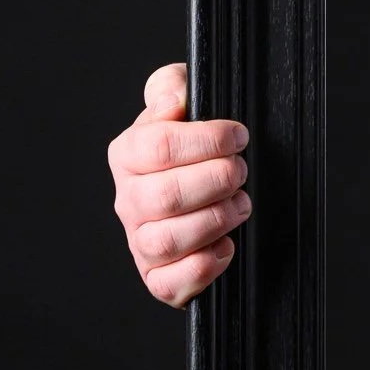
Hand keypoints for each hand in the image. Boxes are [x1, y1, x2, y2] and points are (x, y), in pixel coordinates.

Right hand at [108, 62, 249, 305]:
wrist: (206, 188)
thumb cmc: (194, 147)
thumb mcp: (186, 103)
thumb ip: (172, 86)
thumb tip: (172, 99)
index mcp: (128, 154)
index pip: (156, 146)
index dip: (206, 140)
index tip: (237, 135)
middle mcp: (129, 200)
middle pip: (165, 195)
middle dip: (216, 180)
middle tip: (241, 171)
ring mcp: (141, 242)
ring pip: (168, 239)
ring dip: (215, 220)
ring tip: (240, 205)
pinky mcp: (159, 278)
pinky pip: (170, 283)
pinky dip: (203, 266)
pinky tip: (225, 246)